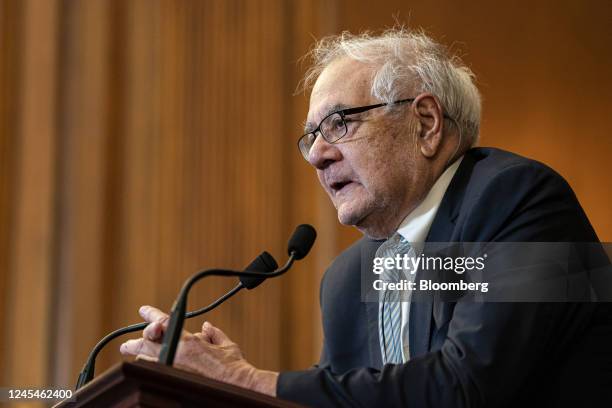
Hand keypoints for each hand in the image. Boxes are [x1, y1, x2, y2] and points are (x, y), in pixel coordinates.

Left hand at [119, 305, 277, 395]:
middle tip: (127, 343)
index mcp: (189, 341)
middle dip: (135, 342)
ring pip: (145, 359)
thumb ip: (214, 334)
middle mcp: (176, 354)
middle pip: (146, 342)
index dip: (151, 314)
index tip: (144, 310)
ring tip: (132, 354)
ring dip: (139, 355)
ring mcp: (171, 369)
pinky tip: (146, 367)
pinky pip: (153, 371)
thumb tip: (206, 327)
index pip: (164, 322)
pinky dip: (149, 367)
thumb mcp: (226, 345)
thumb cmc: (234, 366)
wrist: (237, 386)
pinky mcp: (172, 380)